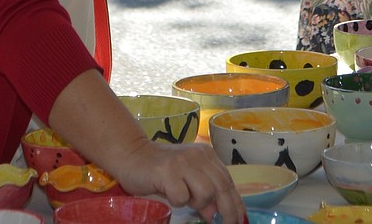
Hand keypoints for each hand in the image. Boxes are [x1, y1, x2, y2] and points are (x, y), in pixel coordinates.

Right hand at [114, 140, 245, 223]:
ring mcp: (182, 162)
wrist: (131, 156)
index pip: (227, 181)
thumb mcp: (187, 178)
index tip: (239, 220)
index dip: (235, 203)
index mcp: (205, 154)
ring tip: (182, 196)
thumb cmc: (160, 170)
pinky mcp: (167, 171)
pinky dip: (177, 201)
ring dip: (196, 202)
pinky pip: (182, 197)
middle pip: (221, 187)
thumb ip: (204, 191)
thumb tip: (217, 215)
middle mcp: (197, 155)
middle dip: (226, 211)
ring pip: (205, 193)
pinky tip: (167, 191)